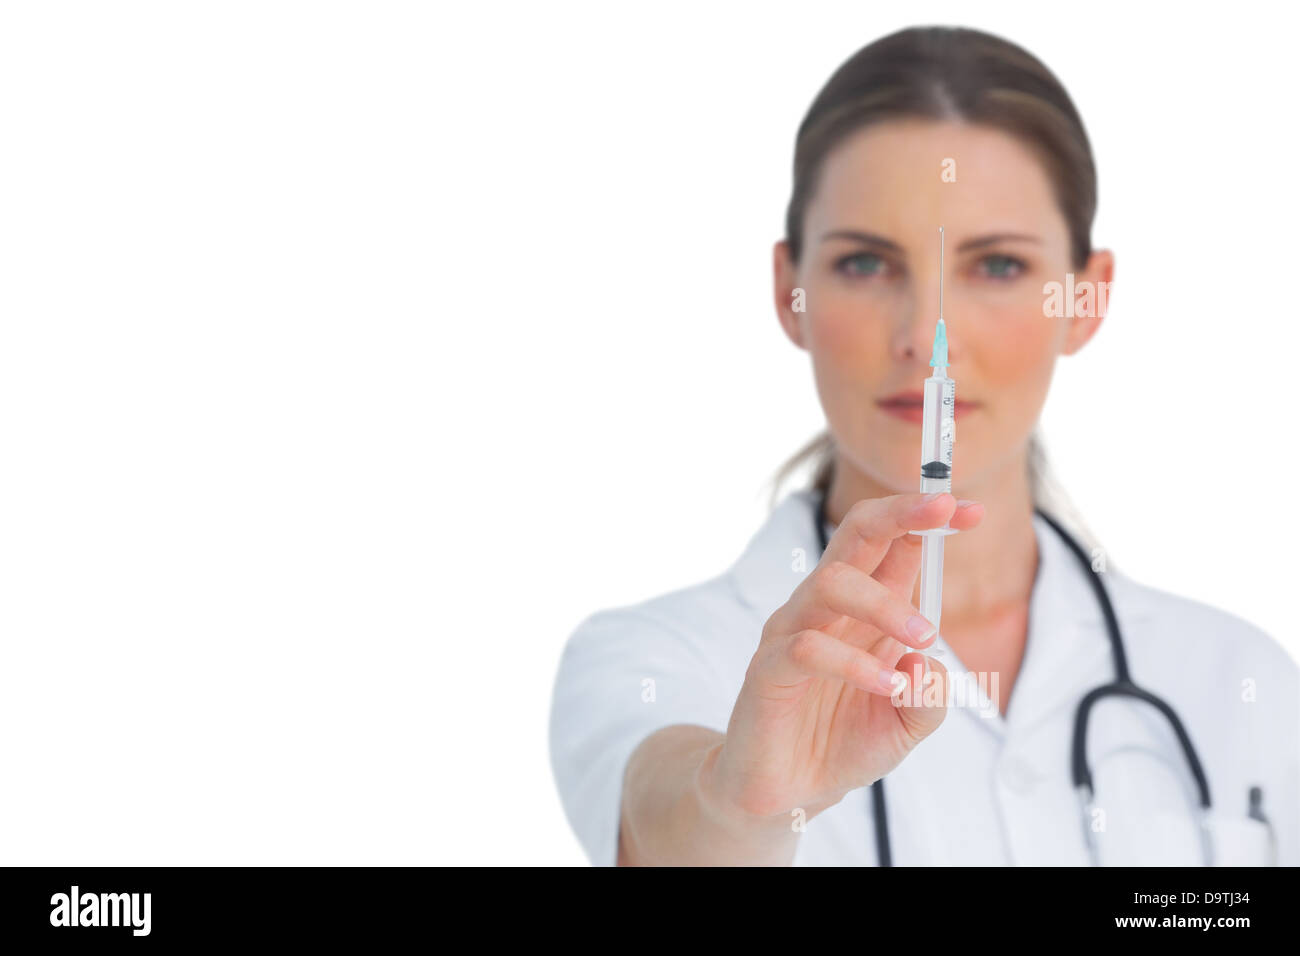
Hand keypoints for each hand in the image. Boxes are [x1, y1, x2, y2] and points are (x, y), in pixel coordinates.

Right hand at [699, 492, 983, 828]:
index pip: (893, 544)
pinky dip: (854, 663)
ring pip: (831, 582)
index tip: (971, 510)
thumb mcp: (912, 721)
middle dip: (902, 514)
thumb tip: (925, 659)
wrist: (791, 794)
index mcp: (864, 609)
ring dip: (886, 604)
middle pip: (856, 535)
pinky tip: (886, 685)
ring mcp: (791, 632)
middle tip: (944, 509)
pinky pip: (807, 647)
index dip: (928, 520)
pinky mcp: (768, 669)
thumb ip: (931, 691)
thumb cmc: (846, 744)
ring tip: (922, 638)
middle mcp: (825, 608)